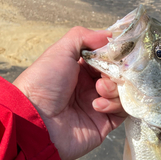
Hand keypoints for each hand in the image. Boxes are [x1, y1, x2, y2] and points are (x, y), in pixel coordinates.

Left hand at [13, 26, 126, 159]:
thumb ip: (84, 37)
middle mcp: (91, 86)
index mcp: (80, 68)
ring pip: (123, 92)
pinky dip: (114, 105)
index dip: (115, 54)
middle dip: (117, 72)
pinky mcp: (105, 123)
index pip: (107, 58)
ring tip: (99, 91)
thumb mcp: (60, 51)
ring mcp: (99, 104)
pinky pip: (123, 111)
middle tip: (105, 75)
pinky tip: (97, 106)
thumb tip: (110, 36)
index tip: (120, 52)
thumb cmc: (44, 83)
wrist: (37, 121)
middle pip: (119, 74)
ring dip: (114, 88)